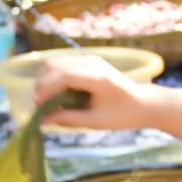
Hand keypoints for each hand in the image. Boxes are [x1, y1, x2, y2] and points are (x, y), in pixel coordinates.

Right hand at [33, 54, 152, 129]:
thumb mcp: (96, 122)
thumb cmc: (123, 114)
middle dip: (42, 84)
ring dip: (46, 79)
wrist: (144, 102)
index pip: (64, 76)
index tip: (37, 105)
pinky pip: (62, 65)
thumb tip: (43, 119)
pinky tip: (55, 94)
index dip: (47, 89)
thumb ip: (68, 119)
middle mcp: (91, 62)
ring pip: (55, 62)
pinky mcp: (87, 61)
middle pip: (54, 64)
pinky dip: (53, 77)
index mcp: (97, 77)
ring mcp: (89, 59)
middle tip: (39, 105)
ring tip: (46, 101)